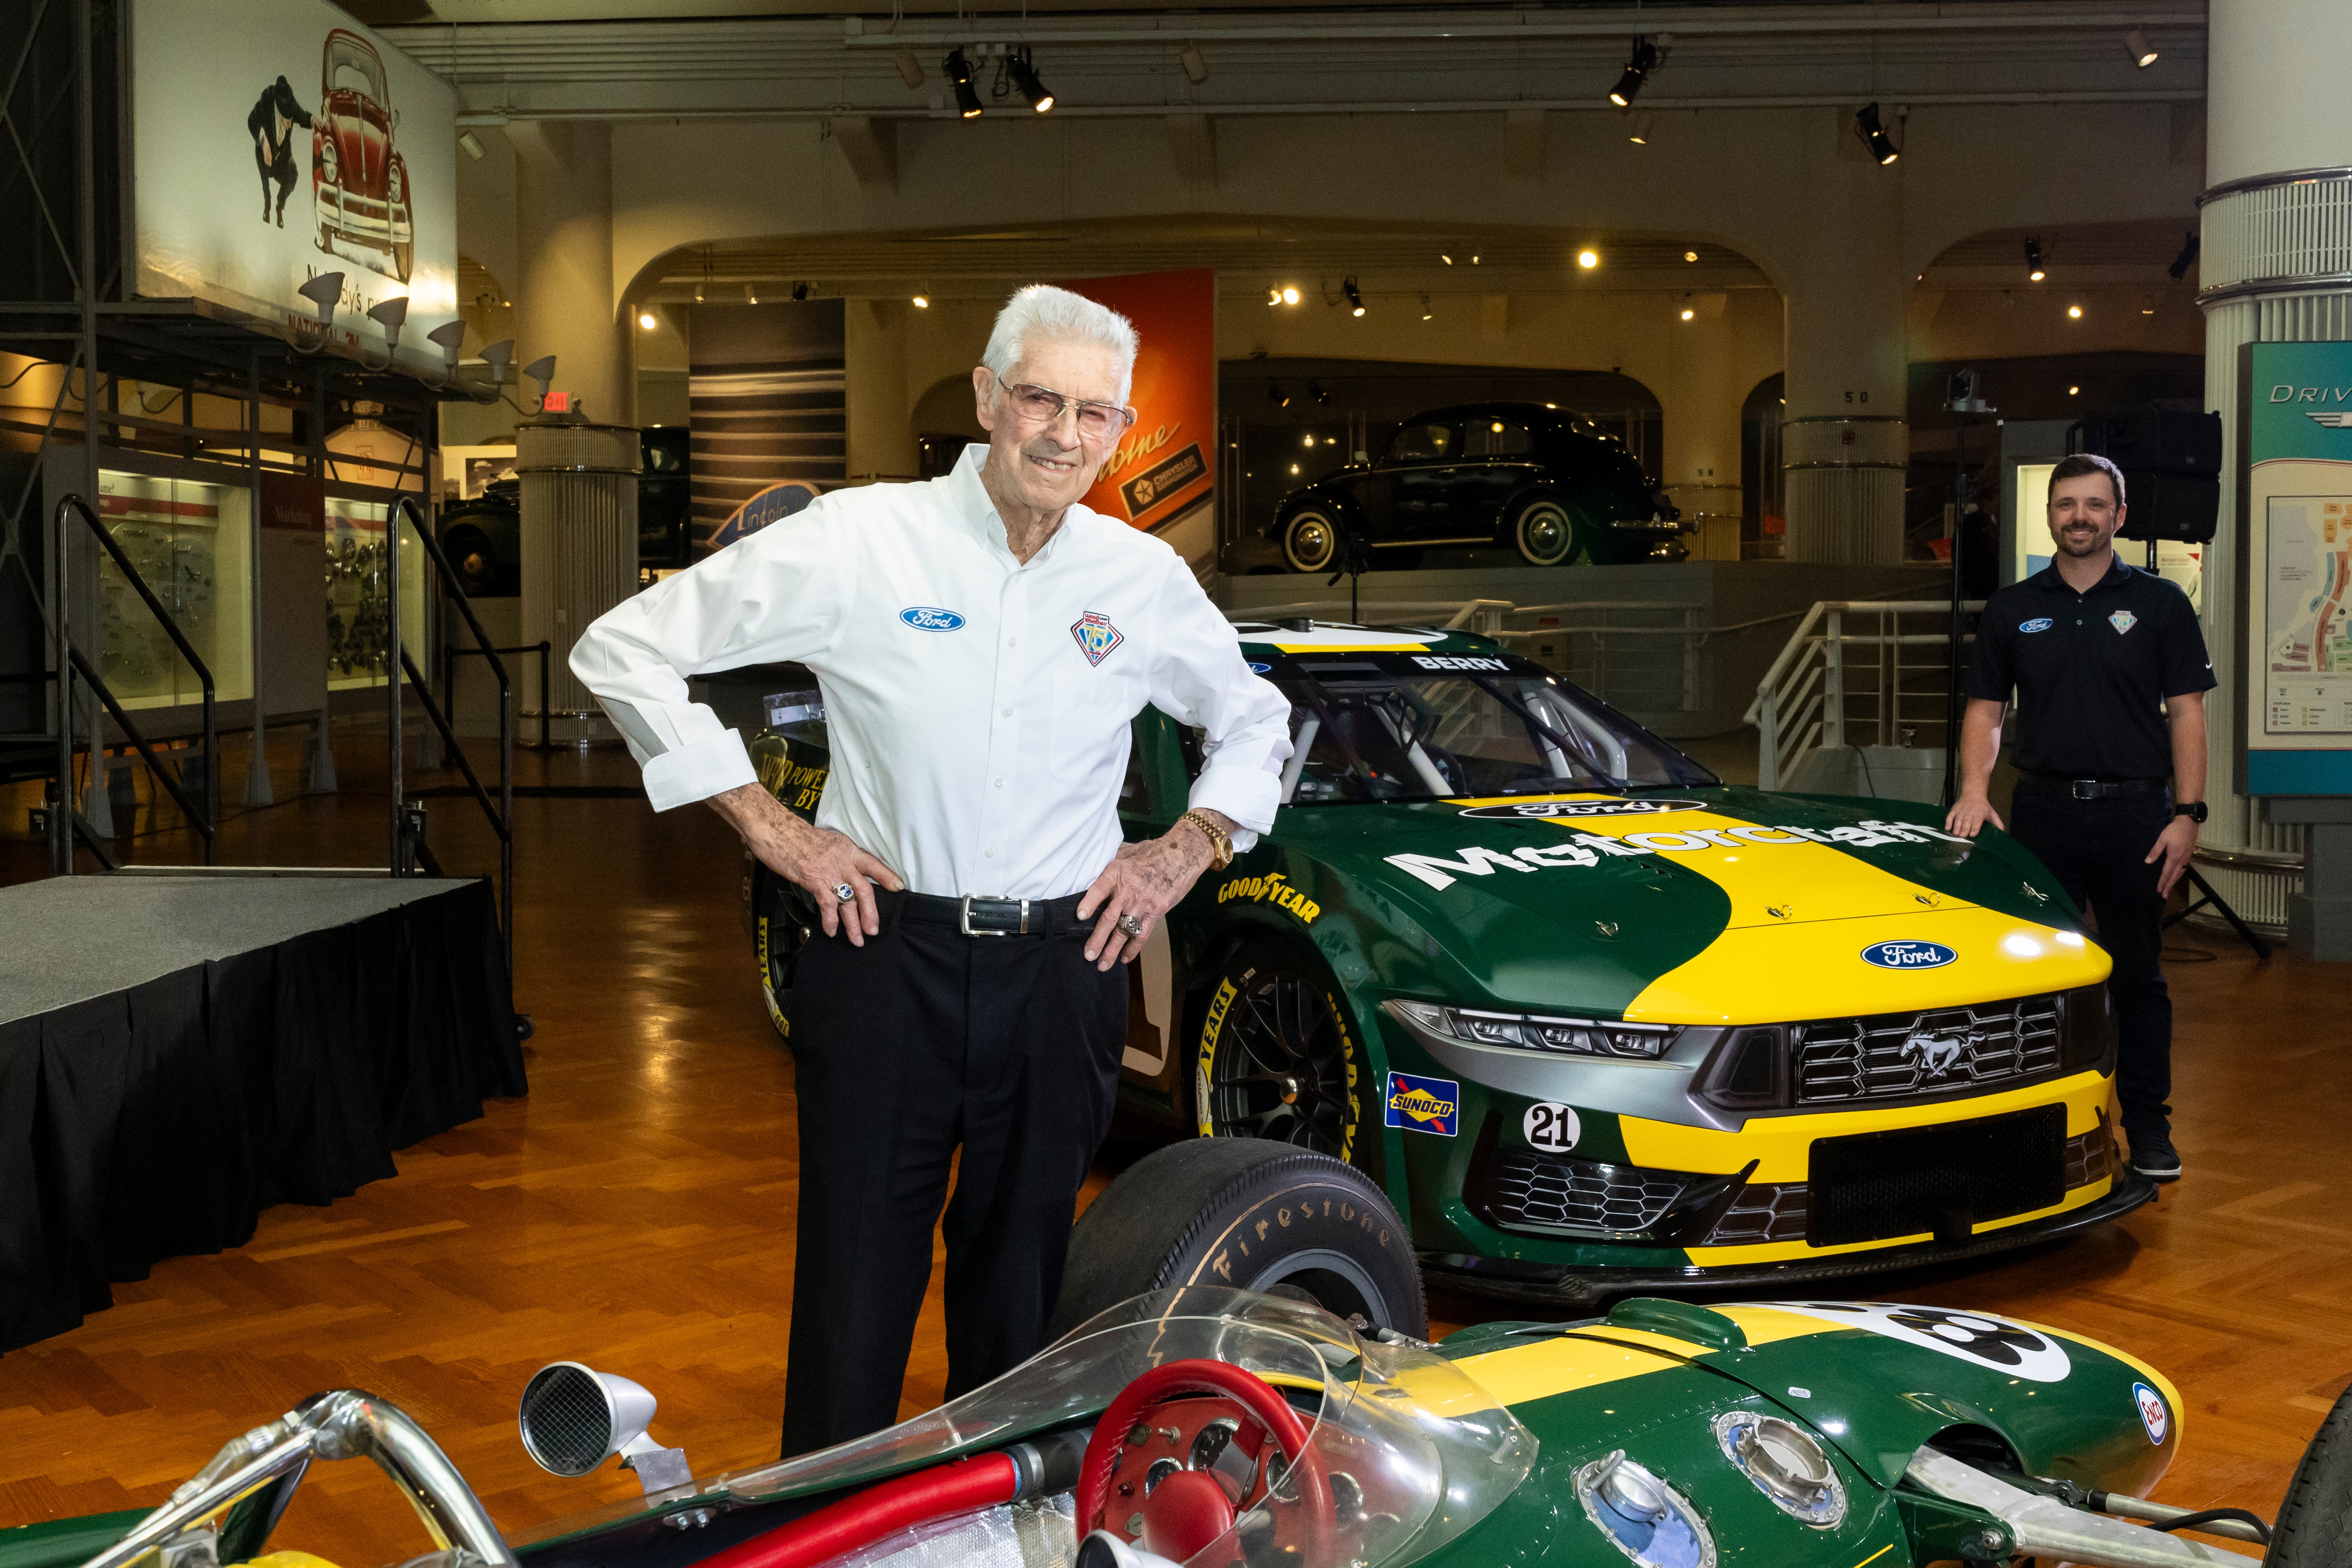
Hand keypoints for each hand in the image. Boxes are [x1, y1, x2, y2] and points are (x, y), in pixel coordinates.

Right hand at [709, 783, 902, 946]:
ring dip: (853, 924)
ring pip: (848, 902)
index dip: (887, 876)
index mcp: (848, 849)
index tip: (899, 887)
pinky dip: (830, 920)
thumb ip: (839, 856)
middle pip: (865, 890)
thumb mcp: (827, 841)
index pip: (873, 864)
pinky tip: (831, 930)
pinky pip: (827, 905)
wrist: (777, 829)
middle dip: (871, 913)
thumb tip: (845, 872)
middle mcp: (843, 860)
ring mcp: (829, 871)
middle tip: (874, 930)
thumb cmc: (797, 836)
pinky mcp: (814, 880)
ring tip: (857, 939)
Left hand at [1077, 819, 1220, 970]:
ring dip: (1113, 949)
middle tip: (1088, 955)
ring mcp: (1143, 903)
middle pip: (1109, 918)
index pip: (1099, 889)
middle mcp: (1128, 890)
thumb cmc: (1152, 852)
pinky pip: (1142, 934)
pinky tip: (1124, 958)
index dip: (1089, 902)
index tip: (1080, 916)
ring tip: (1103, 965)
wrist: (1182, 855)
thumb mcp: (1127, 852)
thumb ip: (1110, 865)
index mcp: (1117, 873)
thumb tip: (1093, 872)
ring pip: (1124, 931)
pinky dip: (1133, 948)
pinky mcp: (1156, 911)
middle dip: (1097, 939)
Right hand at [1944, 790, 2003, 837]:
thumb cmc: (1983, 806)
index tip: (1972, 835)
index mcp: (1979, 813)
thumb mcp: (1992, 813)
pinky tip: (1948, 828)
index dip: (1974, 829)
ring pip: (1957, 820)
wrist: (1973, 794)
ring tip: (1956, 834)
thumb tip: (2002, 832)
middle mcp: (1969, 812)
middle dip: (1964, 830)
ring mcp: (1961, 811)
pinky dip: (1948, 822)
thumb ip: (1997, 823)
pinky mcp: (1954, 810)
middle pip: (1966, 822)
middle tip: (1963, 836)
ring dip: (1956, 828)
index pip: (1976, 822)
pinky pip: (1949, 817)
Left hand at [2146, 814, 2197, 898]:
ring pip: (2180, 873)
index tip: (2158, 890)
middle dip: (2169, 886)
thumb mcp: (2162, 839)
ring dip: (2174, 881)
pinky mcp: (2189, 855)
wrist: (2189, 823)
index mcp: (2174, 857)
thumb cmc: (2174, 830)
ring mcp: (2187, 857)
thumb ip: (2155, 851)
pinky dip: (2179, 875)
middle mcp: (2182, 860)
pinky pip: (2184, 868)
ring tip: (2169, 888)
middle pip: (2174, 876)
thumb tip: (2148, 862)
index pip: (2167, 873)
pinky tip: (2177, 876)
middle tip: (2164, 895)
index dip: (2162, 882)